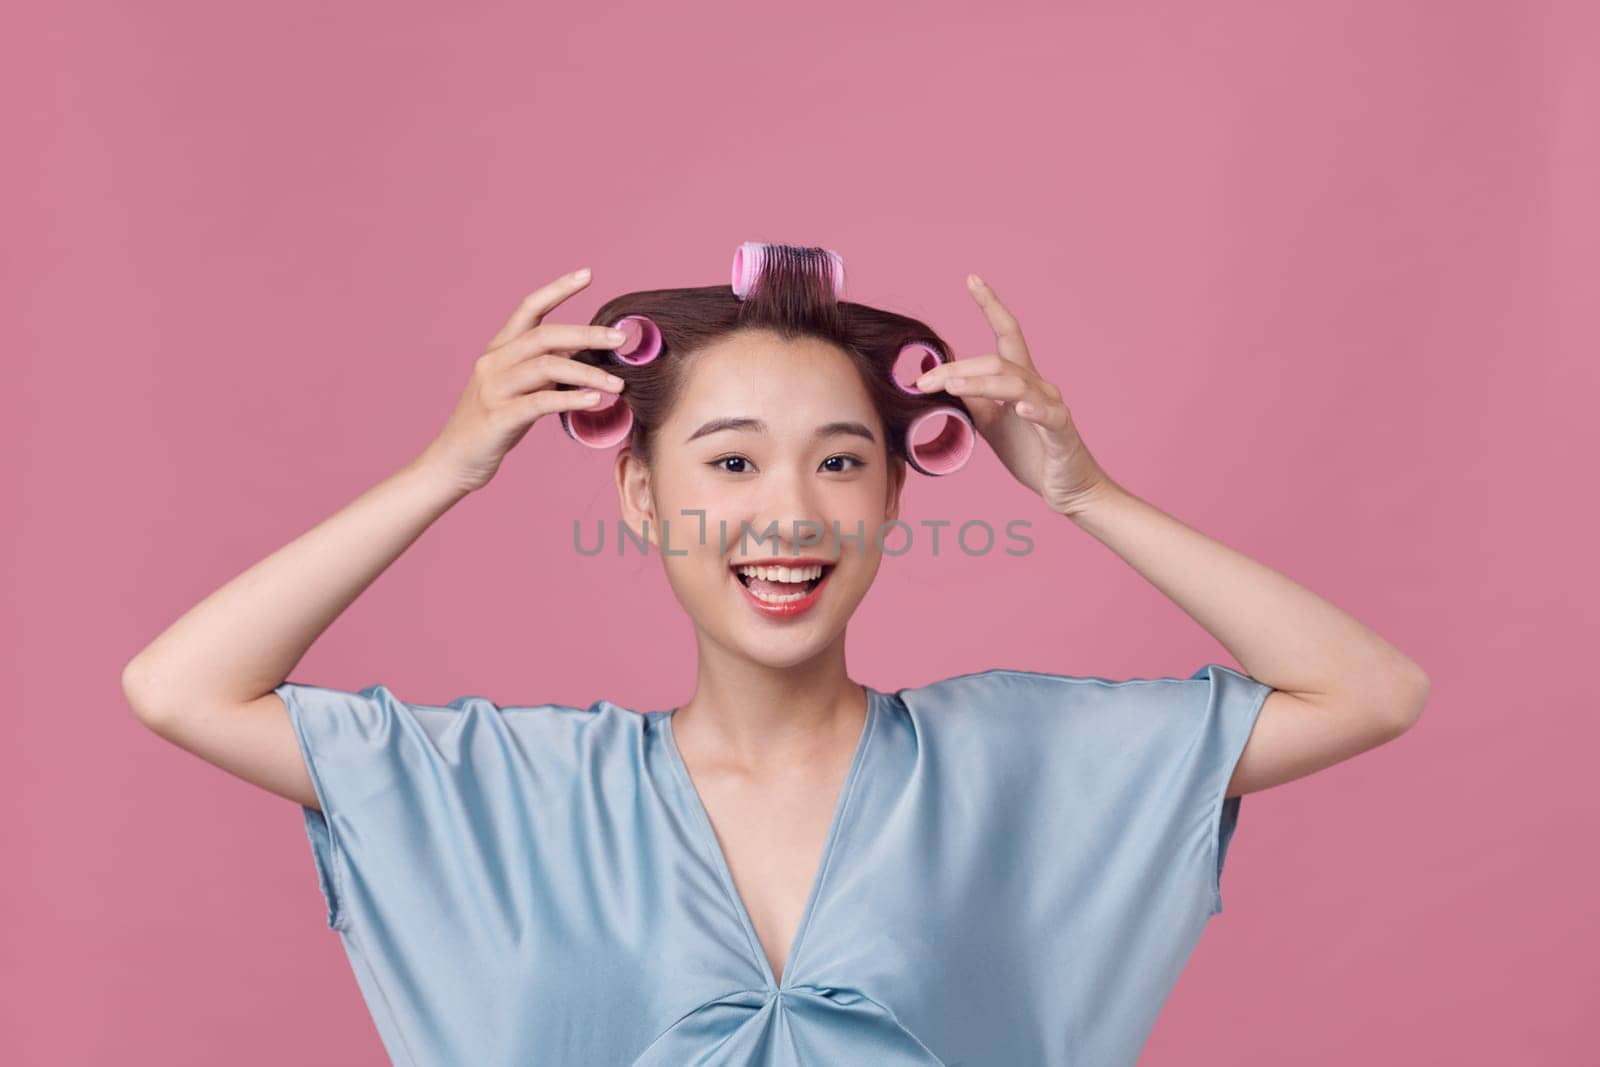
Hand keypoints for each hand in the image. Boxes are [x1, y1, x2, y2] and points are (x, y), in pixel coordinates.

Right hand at [414, 268, 631, 492]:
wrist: (453, 461)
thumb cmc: (492, 424)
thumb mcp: (517, 388)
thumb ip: (543, 368)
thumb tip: (582, 351)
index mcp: (498, 349)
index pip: (528, 308)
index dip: (558, 288)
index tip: (588, 274)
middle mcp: (493, 362)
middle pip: (545, 336)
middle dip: (587, 335)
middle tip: (620, 339)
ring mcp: (493, 389)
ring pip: (547, 367)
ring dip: (588, 373)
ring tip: (618, 384)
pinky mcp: (498, 417)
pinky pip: (541, 402)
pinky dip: (572, 399)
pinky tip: (596, 400)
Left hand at [915, 274, 1114, 517]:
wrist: (1069, 489)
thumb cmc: (1033, 454)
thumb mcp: (993, 426)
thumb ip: (974, 402)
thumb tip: (945, 383)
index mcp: (1020, 381)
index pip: (1006, 333)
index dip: (990, 305)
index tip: (972, 278)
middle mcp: (1038, 386)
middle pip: (997, 361)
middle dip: (957, 369)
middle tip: (924, 382)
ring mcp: (1052, 407)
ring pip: (1015, 383)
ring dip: (981, 383)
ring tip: (952, 387)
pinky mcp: (1062, 433)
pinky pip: (1049, 415)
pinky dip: (1034, 408)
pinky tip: (1018, 407)